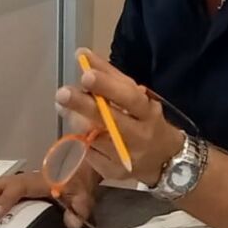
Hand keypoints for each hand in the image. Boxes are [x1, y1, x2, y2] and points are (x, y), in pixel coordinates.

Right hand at [0, 166, 97, 227]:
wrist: (81, 169)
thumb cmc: (79, 184)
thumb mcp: (84, 198)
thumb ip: (79, 210)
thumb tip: (71, 223)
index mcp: (41, 181)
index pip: (17, 186)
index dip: (5, 199)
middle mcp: (25, 178)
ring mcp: (19, 180)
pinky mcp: (15, 185)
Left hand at [55, 50, 183, 186]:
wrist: (165, 160)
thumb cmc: (147, 120)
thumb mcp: (138, 97)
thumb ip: (111, 76)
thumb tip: (82, 55)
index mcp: (148, 113)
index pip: (129, 99)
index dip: (108, 87)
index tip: (86, 75)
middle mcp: (139, 136)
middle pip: (108, 121)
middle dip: (83, 106)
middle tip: (63, 93)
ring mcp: (125, 158)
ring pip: (94, 138)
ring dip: (75, 120)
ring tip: (63, 106)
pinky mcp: (112, 173)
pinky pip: (89, 153)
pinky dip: (81, 139)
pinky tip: (81, 130)